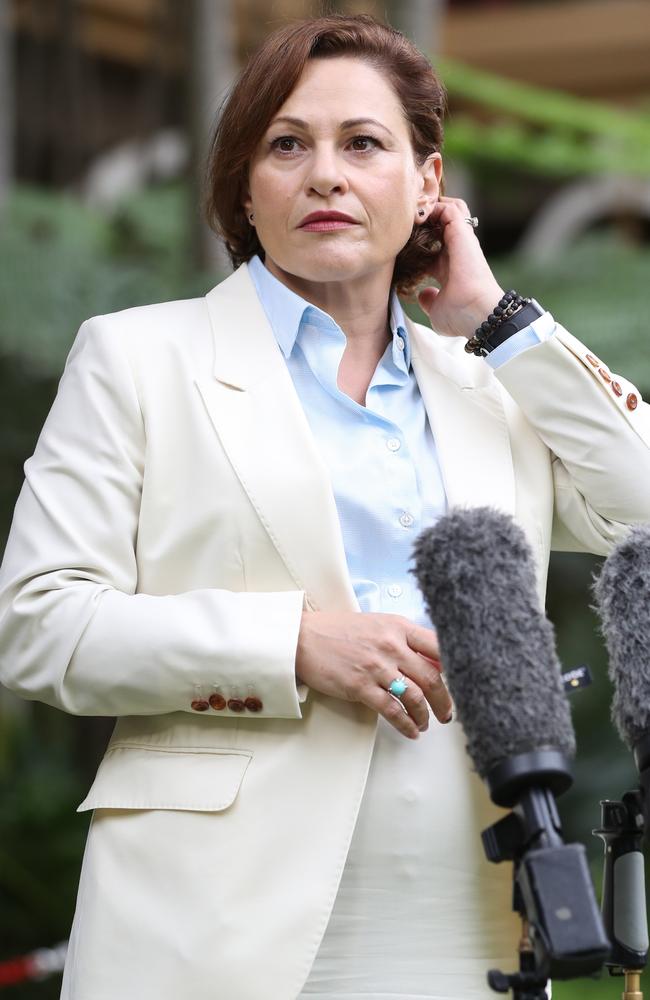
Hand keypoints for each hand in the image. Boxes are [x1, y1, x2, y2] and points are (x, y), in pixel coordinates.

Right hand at [295, 611, 452, 738]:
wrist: (303, 637)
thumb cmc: (338, 630)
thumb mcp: (376, 625)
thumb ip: (402, 639)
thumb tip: (428, 661)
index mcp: (398, 627)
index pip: (438, 646)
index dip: (455, 667)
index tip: (461, 682)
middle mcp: (392, 646)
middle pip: (432, 677)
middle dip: (444, 700)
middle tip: (448, 713)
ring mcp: (377, 667)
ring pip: (415, 696)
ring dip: (425, 715)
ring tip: (426, 724)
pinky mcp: (361, 686)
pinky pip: (392, 710)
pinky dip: (406, 724)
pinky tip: (411, 731)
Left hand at [417, 196, 504, 339]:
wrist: (478, 314)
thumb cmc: (461, 317)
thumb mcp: (437, 310)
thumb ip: (429, 300)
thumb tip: (423, 294)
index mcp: (448, 267)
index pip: (432, 245)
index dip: (415, 240)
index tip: (398, 243)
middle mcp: (456, 251)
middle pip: (442, 222)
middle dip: (424, 218)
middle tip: (404, 222)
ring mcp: (461, 241)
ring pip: (449, 209)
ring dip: (431, 209)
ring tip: (413, 214)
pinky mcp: (463, 233)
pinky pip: (449, 208)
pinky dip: (434, 207)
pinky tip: (417, 216)